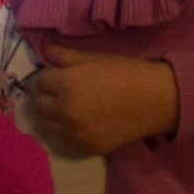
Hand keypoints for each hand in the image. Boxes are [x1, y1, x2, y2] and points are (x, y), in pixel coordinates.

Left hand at [21, 41, 179, 158]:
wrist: (154, 101)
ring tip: (71, 107)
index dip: (50, 76)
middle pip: (39, 104)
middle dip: (48, 95)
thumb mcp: (94, 58)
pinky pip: (62, 140)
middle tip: (65, 91)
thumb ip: (64, 54)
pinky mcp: (84, 149)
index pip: (40, 81)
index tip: (61, 75)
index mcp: (66, 84)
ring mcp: (73, 133)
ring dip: (54, 114)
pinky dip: (65, 131)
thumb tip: (42, 44)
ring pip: (47, 124)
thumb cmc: (125, 73)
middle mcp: (65, 111)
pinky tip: (79, 122)